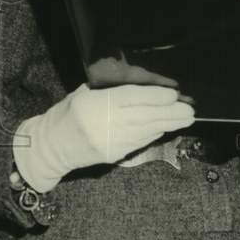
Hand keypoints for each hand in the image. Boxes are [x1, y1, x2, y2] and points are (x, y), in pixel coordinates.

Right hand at [15, 83, 195, 191]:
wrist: (50, 147)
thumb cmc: (67, 113)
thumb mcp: (84, 93)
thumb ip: (110, 90)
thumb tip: (143, 84)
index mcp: (95, 104)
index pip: (130, 99)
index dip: (154, 97)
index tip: (173, 94)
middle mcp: (104, 123)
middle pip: (144, 117)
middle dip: (170, 114)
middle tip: (190, 110)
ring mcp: (111, 141)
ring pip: (146, 131)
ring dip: (168, 124)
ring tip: (187, 118)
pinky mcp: (114, 154)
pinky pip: (140, 142)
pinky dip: (155, 133)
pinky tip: (167, 127)